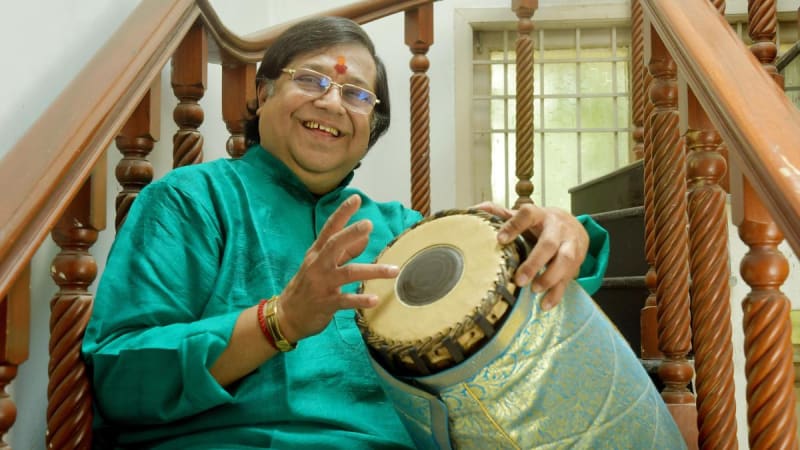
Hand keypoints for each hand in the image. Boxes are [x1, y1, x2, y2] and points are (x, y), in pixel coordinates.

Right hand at [277, 194, 398, 342]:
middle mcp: (318, 265)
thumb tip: (366, 236)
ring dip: (372, 271)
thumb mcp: (322, 265)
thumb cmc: (308, 286)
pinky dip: (360, 299)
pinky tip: (375, 299)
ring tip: (394, 270)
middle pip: (334, 245)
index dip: (342, 213)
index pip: (330, 229)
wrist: (287, 315)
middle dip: (351, 234)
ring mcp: (322, 284)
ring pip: (348, 273)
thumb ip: (345, 251)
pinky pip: (345, 300)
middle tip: (369, 223)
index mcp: (317, 253)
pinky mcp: (326, 303)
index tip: (356, 198)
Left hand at [473, 202, 588, 309]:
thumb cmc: (543, 224)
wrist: (576, 227)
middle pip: (549, 244)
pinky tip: (545, 304)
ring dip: (549, 277)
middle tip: (519, 279)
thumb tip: (476, 209)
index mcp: (540, 215)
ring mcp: (569, 245)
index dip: (514, 226)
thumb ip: (502, 214)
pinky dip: (557, 293)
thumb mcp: (525, 216)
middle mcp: (557, 229)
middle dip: (535, 262)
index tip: (500, 240)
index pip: (527, 215)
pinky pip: (568, 279)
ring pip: (564, 260)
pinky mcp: (576, 263)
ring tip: (534, 289)